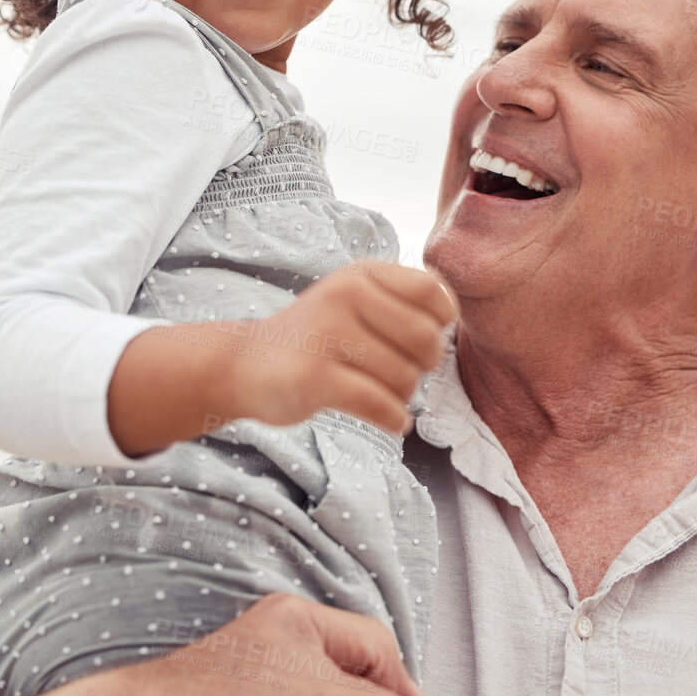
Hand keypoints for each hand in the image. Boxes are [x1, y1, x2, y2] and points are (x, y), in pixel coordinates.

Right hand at [221, 261, 456, 434]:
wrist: (243, 363)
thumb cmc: (314, 336)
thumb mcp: (353, 299)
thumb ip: (401, 301)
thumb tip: (453, 317)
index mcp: (361, 274)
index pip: (433, 293)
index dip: (441, 324)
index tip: (419, 342)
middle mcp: (344, 295)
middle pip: (426, 341)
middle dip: (424, 368)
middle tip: (401, 375)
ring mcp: (326, 334)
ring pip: (404, 378)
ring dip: (402, 397)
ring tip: (381, 395)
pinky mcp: (312, 377)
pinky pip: (378, 404)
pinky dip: (393, 419)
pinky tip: (391, 421)